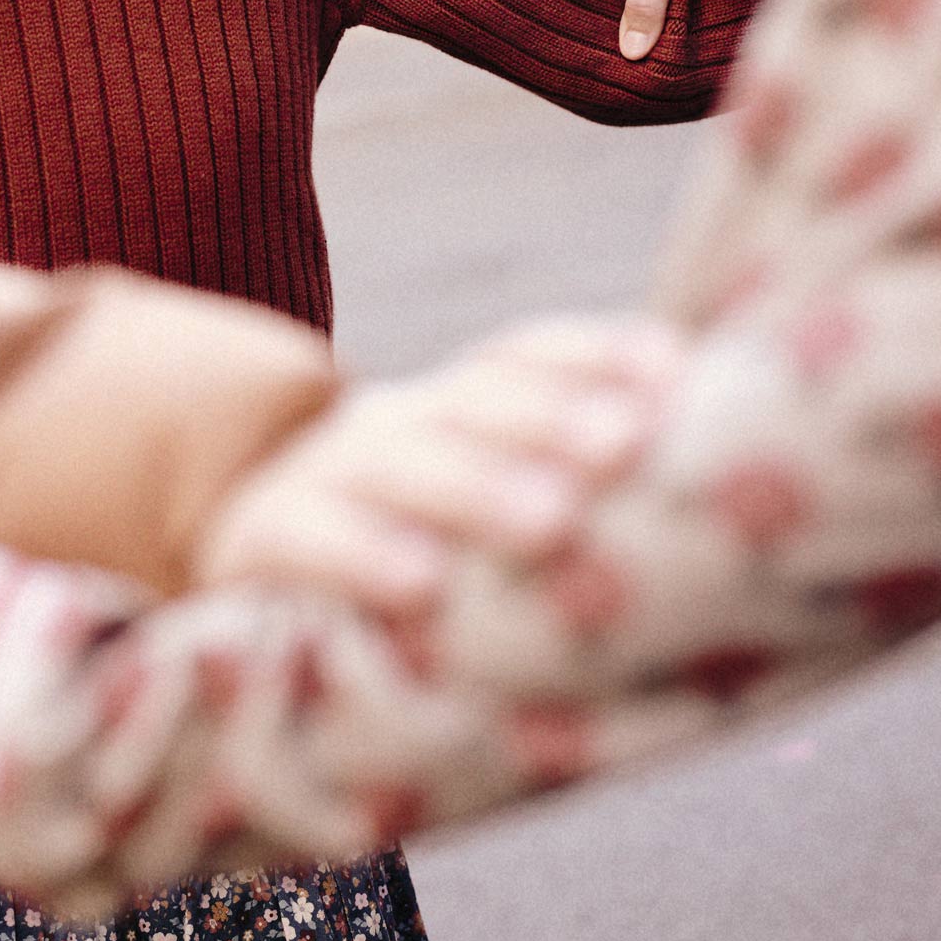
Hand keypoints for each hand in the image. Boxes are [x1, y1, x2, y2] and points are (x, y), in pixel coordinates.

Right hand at [194, 315, 679, 608]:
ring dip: (476, 487)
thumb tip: (706, 483)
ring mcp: (320, 476)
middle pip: (474, 402)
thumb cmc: (398, 551)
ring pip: (399, 464)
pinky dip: (361, 557)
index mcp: (449, 409)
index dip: (594, 354)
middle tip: (630, 445)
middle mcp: (391, 423)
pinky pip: (307, 540)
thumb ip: (561, 488)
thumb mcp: (468, 503)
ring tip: (551, 523)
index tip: (672, 369)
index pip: (521, 356)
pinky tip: (419, 586)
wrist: (235, 562)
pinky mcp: (254, 541)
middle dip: (554, 418)